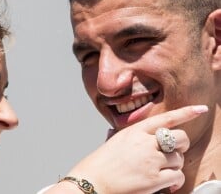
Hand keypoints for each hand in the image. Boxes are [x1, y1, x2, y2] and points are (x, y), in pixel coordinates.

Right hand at [61, 105, 207, 193]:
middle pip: (180, 137)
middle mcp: (146, 142)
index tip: (200, 108)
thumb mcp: (114, 140)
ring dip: (174, 165)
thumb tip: (123, 133)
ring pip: (179, 158)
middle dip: (181, 145)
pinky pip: (177, 176)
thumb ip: (125, 135)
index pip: (166, 118)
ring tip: (162, 171)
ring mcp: (151, 160)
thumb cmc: (101, 161)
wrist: (93, 180)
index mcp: (136, 130)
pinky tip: (166, 184)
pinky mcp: (154, 179)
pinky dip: (175, 181)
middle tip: (173, 152)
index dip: (186, 112)